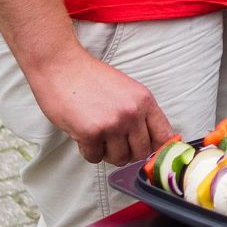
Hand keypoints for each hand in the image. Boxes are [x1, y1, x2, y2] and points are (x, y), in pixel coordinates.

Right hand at [25, 48, 174, 165]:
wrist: (62, 67)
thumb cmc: (91, 78)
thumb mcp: (127, 90)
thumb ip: (140, 112)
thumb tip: (154, 140)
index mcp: (145, 101)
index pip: (164, 135)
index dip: (158, 149)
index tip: (149, 152)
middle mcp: (132, 113)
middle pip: (141, 152)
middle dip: (128, 152)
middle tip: (114, 143)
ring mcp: (112, 124)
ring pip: (120, 158)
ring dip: (107, 153)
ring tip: (98, 138)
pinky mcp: (91, 133)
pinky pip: (95, 158)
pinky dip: (89, 152)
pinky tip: (84, 136)